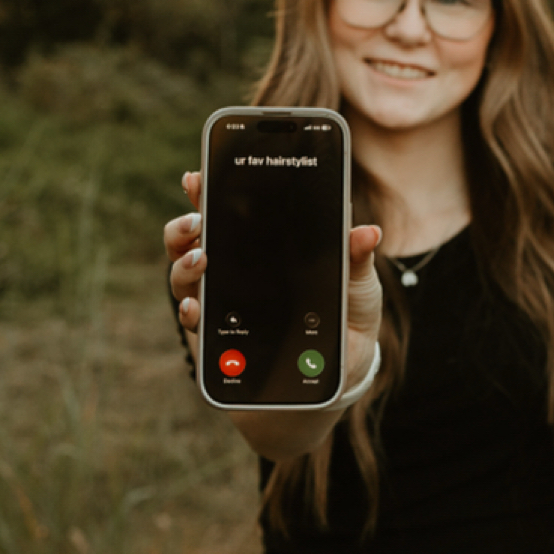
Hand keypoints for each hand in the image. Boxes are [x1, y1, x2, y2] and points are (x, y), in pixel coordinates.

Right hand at [164, 171, 384, 386]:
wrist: (337, 376)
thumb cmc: (346, 324)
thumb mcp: (357, 289)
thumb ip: (356, 261)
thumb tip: (369, 231)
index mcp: (266, 249)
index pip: (231, 212)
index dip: (209, 192)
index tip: (197, 176)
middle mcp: (236, 271)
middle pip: (194, 239)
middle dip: (184, 224)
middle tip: (195, 221)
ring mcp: (222, 303)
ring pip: (184, 274)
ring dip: (184, 263)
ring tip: (201, 259)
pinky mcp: (217, 338)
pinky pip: (193, 320)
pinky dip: (189, 309)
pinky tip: (196, 306)